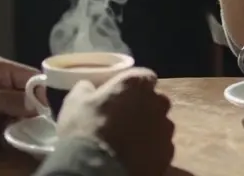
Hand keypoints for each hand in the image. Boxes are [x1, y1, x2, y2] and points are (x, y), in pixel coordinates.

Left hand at [0, 55, 36, 146]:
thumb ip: (5, 100)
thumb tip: (35, 106)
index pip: (31, 77)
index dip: (41, 93)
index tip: (48, 112)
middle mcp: (2, 84)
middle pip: (29, 96)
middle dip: (36, 111)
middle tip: (43, 128)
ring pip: (22, 112)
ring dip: (27, 123)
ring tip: (33, 136)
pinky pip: (10, 125)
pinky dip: (16, 131)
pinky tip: (20, 139)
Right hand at [56, 67, 174, 175]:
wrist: (96, 171)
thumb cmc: (85, 130)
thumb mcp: (74, 103)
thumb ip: (87, 88)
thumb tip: (89, 87)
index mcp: (136, 84)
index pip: (144, 77)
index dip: (132, 87)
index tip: (120, 96)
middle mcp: (157, 102)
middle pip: (155, 101)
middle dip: (143, 108)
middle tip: (123, 120)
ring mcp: (165, 129)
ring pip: (159, 125)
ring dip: (148, 130)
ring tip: (128, 142)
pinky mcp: (168, 153)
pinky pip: (160, 147)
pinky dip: (151, 150)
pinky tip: (134, 157)